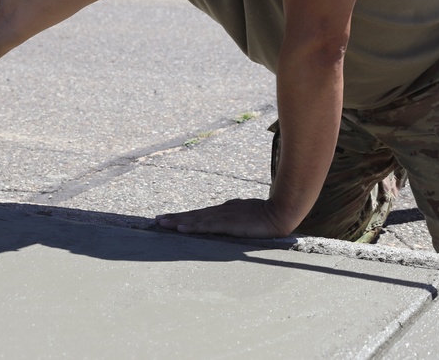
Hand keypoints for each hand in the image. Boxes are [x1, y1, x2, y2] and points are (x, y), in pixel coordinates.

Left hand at [155, 198, 291, 238]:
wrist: (282, 212)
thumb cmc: (267, 215)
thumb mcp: (247, 217)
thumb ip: (236, 219)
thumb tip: (227, 224)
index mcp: (225, 211)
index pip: (201, 214)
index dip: (184, 216)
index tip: (169, 218)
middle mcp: (221, 211)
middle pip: (194, 214)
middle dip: (174, 217)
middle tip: (156, 220)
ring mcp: (224, 216)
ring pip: (196, 219)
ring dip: (177, 221)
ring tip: (161, 223)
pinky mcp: (229, 223)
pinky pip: (206, 226)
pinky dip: (192, 226)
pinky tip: (181, 228)